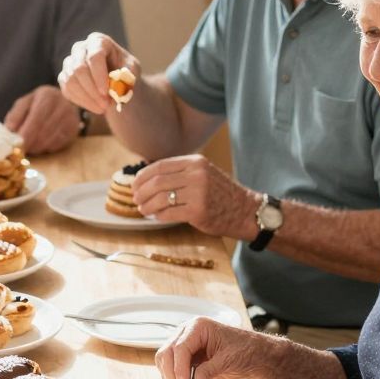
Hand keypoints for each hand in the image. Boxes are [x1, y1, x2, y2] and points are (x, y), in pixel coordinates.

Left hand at [3, 85, 80, 154]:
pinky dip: (47, 147)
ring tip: (31, 145)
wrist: (63, 100)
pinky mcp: (74, 130)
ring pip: (50, 141)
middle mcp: (62, 106)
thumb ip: (15, 115)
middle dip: (30, 144)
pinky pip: (58, 145)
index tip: (16, 144)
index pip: (35, 120)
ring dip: (37, 147)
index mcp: (47, 96)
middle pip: (43, 133)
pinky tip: (42, 143)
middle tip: (21, 148)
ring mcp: (71, 119)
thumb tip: (10, 130)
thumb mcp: (25, 103)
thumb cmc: (39, 102)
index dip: (25, 135)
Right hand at [57, 31, 139, 115]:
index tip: (107, 93)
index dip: (100, 76)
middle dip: (93, 90)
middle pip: (79, 68)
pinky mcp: (64, 77)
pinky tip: (94, 107)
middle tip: (106, 105)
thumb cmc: (124, 70)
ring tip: (103, 108)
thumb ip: (128, 76)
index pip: (95, 56)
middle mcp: (80, 48)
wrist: (115, 78)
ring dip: (87, 98)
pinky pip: (67, 90)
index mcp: (98, 41)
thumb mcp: (132, 70)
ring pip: (71, 81)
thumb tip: (118, 87)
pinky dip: (81, 101)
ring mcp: (70, 62)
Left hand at [132, 156, 258, 238]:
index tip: (134, 185)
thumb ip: (180, 172)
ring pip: (161, 198)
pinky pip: (169, 213)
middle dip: (141, 192)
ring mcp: (198, 193)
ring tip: (144, 209)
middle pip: (157, 182)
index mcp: (195, 162)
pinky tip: (157, 216)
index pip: (160, 166)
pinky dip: (159, 216)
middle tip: (136, 199)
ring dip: (147, 206)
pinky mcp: (198, 212)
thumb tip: (147, 177)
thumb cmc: (219, 193)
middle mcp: (197, 174)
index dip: (143, 176)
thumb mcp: (203, 173)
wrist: (244, 210)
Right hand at [156, 316, 269, 378]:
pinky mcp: (185, 359)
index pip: (180, 347)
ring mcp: (184, 345)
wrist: (252, 355)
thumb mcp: (228, 360)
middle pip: (167, 354)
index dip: (179, 369)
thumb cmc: (245, 351)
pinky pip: (170, 370)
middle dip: (172, 375)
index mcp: (198, 327)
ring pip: (164, 362)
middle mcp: (186, 333)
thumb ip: (209, 371)